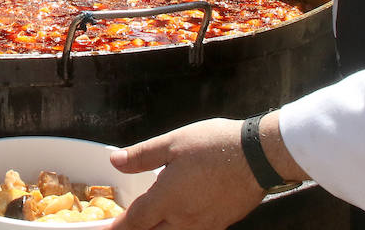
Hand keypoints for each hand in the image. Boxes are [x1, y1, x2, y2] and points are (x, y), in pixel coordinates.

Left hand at [109, 119, 263, 229]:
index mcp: (167, 200)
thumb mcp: (173, 143)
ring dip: (159, 228)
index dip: (116, 227)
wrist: (259, 156)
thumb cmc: (216, 146)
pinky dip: (179, 228)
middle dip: (138, 228)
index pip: (134, 222)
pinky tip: (180, 216)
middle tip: (127, 222)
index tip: (105, 228)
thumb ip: (142, 155)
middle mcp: (184, 220)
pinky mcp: (220, 225)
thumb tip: (116, 161)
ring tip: (152, 218)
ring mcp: (204, 225)